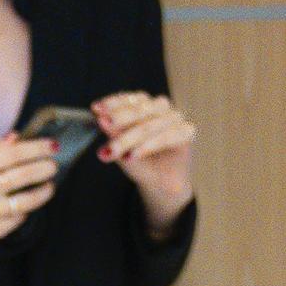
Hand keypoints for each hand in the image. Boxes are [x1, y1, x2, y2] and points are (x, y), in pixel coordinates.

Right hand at [0, 135, 60, 254]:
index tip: (51, 146)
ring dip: (41, 194)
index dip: (35, 149)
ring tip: (49, 187)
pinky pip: (13, 223)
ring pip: (22, 203)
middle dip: (42, 169)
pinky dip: (24, 215)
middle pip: (20, 177)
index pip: (10, 154)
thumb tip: (17, 138)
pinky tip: (27, 208)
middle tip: (53, 166)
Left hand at [95, 90, 198, 223]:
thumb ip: (114, 134)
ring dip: (130, 138)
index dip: (114, 102)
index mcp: (145, 106)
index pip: (131, 99)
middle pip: (140, 109)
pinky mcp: (188, 132)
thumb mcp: (121, 149)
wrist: (160, 186)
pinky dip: (149, 145)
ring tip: (115, 151)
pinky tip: (135, 154)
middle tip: (104, 126)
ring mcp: (176, 118)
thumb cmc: (140, 164)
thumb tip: (101, 120)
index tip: (97, 109)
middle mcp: (162, 108)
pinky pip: (167, 136)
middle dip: (119, 119)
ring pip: (150, 124)